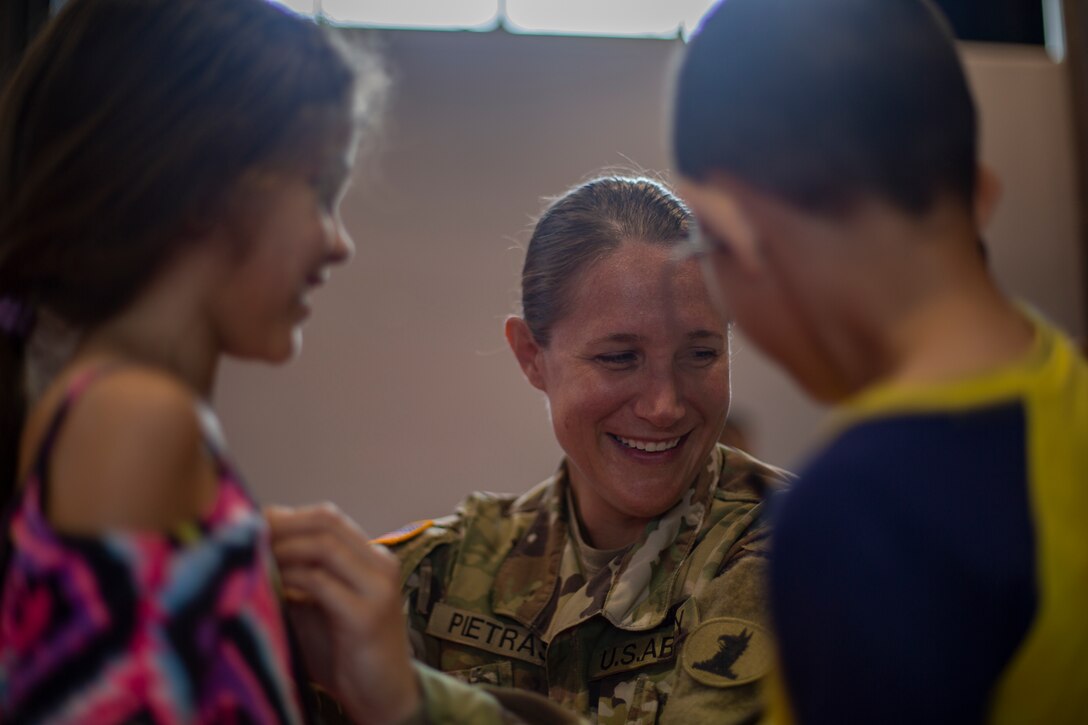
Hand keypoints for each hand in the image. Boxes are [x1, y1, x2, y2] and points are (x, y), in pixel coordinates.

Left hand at [266, 503, 421, 724]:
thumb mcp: (318, 605)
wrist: (381, 696)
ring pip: (324, 546)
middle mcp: (381, 564)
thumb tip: (252, 545)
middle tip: (244, 537)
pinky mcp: (366, 616)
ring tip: (253, 560)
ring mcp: (378, 588)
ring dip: (282, 549)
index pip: (327, 518)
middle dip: (280, 526)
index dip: (286, 517)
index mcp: (373, 558)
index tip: (248, 526)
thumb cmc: (344, 652)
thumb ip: (298, 576)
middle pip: (327, 522)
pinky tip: (269, 587)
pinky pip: (320, 583)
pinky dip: (289, 578)